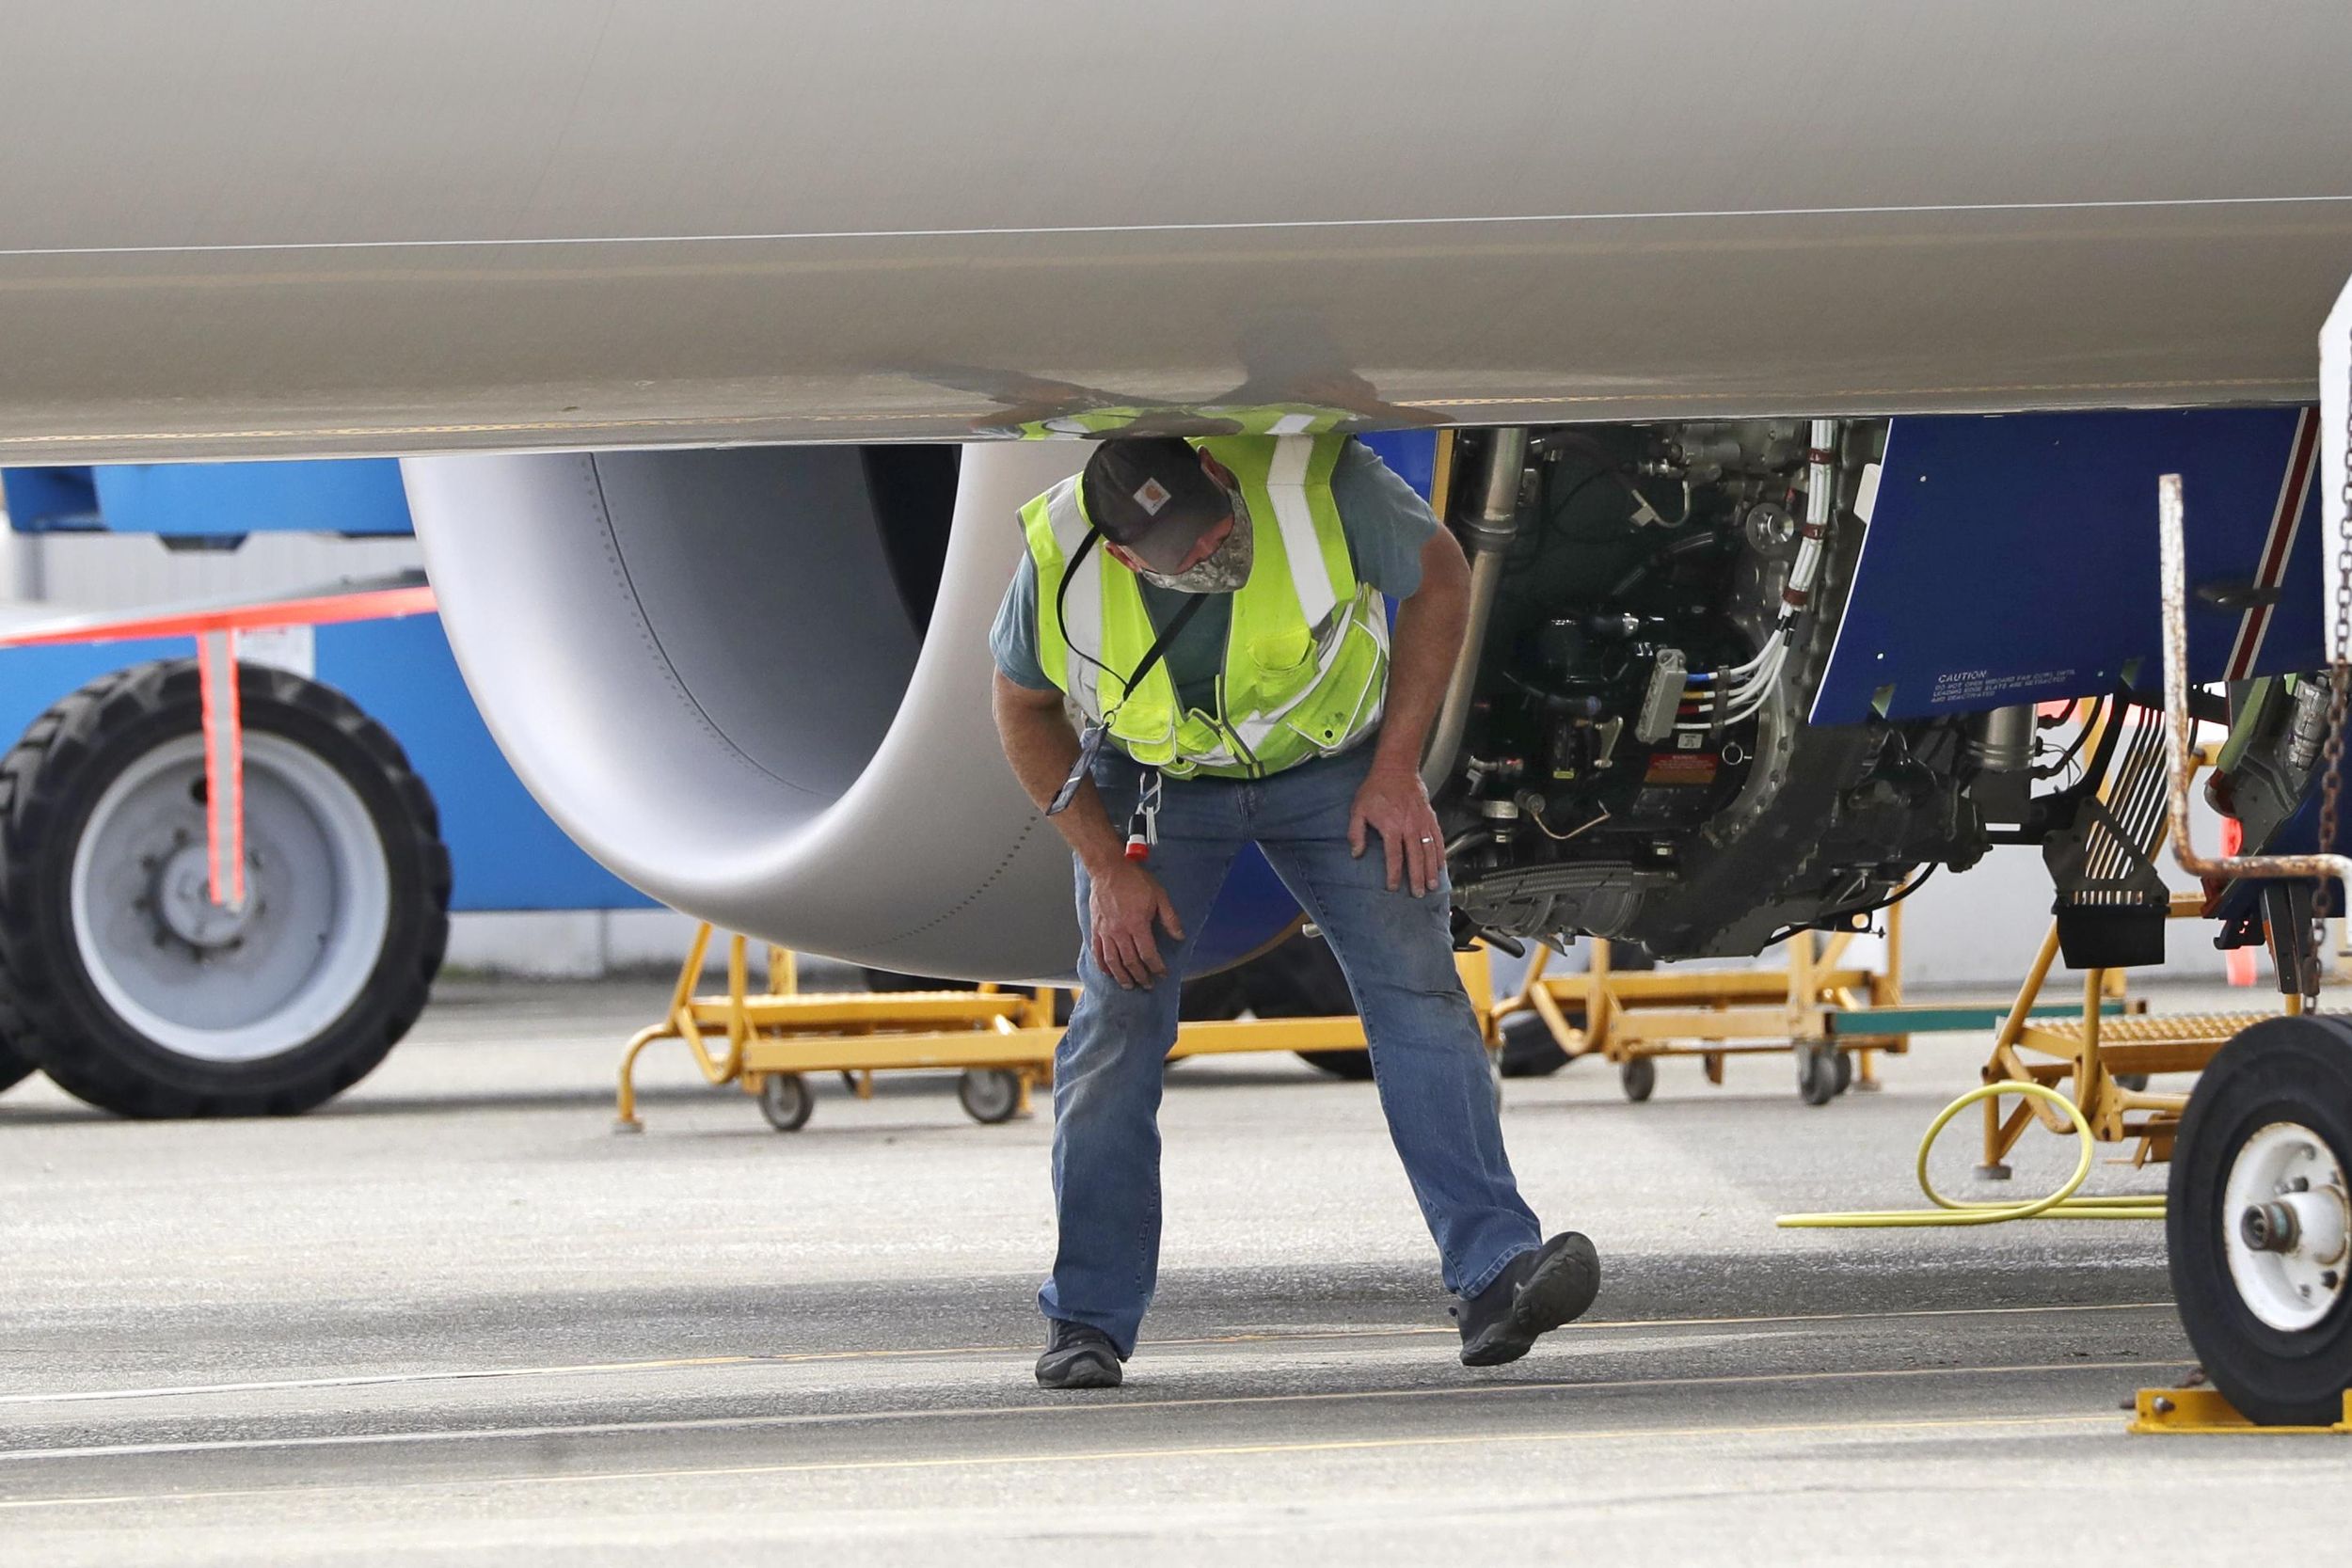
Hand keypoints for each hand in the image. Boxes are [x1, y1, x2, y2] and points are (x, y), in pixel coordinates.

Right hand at [1087, 860, 1185, 989]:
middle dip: (1141, 976)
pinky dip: (1103, 965)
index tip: (1162, 973)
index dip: (1156, 967)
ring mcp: (1105, 931)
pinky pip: (1097, 952)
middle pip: (1131, 962)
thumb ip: (1170, 918)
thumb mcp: (1159, 896)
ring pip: (1113, 962)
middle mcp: (1120, 931)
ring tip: (1129, 985)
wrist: (1109, 869)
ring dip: (1122, 976)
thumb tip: (1179, 936)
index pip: (1148, 954)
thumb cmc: (1134, 880)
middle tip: (1148, 984)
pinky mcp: (1095, 929)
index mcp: (1137, 924)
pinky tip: (1109, 973)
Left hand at [1349, 759, 1444, 896]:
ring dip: (1431, 870)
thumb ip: (1355, 833)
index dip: (1394, 874)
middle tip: (1418, 894)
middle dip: (1417, 878)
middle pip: (1415, 858)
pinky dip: (1440, 853)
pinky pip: (1438, 839)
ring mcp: (1422, 823)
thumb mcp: (1358, 809)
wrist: (1396, 769)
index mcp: (1391, 827)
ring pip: (1429, 851)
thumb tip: (1356, 854)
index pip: (1394, 857)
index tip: (1393, 887)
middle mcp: (1409, 827)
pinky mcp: (1430, 818)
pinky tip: (1441, 865)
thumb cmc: (1376, 789)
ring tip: (1432, 885)